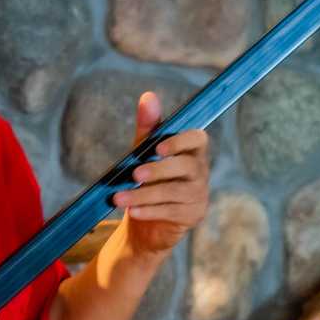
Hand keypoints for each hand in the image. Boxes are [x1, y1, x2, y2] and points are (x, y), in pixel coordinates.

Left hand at [110, 93, 208, 256]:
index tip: (159, 148)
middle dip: (158, 170)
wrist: (147, 222)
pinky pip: (171, 211)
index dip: (181, 141)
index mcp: (192, 151)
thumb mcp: (144, 152)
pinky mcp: (192, 215)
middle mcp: (200, 172)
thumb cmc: (148, 180)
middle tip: (134, 174)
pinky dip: (149, 211)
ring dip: (145, 194)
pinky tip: (132, 211)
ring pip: (175, 192)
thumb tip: (148, 96)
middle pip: (187, 166)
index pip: (199, 138)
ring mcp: (199, 195)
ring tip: (118, 198)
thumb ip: (148, 127)